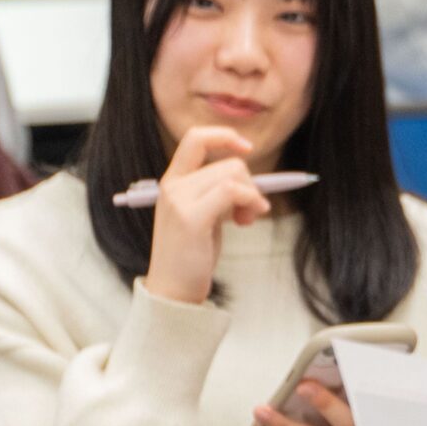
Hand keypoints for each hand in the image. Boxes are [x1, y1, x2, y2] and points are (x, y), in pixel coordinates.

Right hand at [143, 127, 271, 305]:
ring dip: (253, 197)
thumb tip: (252, 181)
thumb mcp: (205, 214)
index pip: (195, 138)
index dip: (225, 136)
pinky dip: (250, 202)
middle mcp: (172, 185)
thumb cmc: (192, 253)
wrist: (173, 289)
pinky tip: (246, 222)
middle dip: (251, 185)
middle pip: (229, 163)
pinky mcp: (190, 217)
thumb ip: (219, 192)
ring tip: (245, 220)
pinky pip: (232, 191)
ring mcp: (178, 200)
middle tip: (250, 211)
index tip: (246, 149)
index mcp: (173, 181)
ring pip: (234, 175)